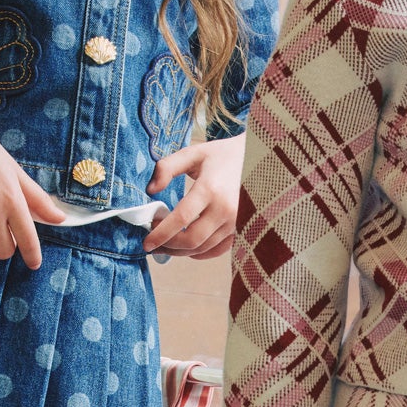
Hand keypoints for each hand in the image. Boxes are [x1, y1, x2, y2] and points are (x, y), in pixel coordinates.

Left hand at [143, 134, 243, 258]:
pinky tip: (186, 248)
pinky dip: (199, 253)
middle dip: (168, 245)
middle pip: (192, 239)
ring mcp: (236, 222)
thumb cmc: (223, 155)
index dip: (161, 233)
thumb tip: (150, 191)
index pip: (181, 218)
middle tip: (153, 243)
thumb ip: (167, 167)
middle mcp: (226, 209)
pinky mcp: (241, 229)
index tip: (146, 241)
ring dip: (180, 251)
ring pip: (203, 248)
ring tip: (165, 243)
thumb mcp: (193, 153)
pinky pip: (217, 250)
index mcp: (211, 188)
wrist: (260, 159)